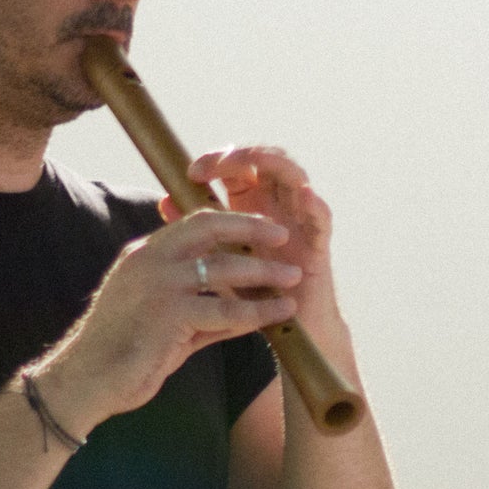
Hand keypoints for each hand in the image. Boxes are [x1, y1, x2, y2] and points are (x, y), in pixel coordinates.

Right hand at [40, 210, 301, 430]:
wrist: (85, 380)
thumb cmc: (120, 352)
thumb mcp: (159, 317)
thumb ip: (195, 307)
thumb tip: (236, 310)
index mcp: (144, 254)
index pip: (193, 223)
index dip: (231, 222)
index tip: (261, 227)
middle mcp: (149, 261)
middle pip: (209, 228)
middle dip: (251, 229)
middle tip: (284, 236)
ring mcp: (158, 286)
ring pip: (222, 268)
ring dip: (263, 273)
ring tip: (292, 278)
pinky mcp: (168, 315)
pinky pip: (224, 310)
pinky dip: (256, 311)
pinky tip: (278, 313)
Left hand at [178, 146, 340, 333]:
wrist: (284, 334)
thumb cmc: (250, 295)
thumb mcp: (217, 258)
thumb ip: (196, 231)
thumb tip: (165, 200)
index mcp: (252, 205)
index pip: (238, 167)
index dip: (217, 160)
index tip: (192, 172)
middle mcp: (278, 206)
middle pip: (267, 161)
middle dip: (243, 155)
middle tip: (218, 165)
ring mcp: (300, 222)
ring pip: (295, 176)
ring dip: (277, 164)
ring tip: (257, 160)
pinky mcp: (319, 245)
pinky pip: (322, 218)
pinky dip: (315, 203)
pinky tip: (305, 194)